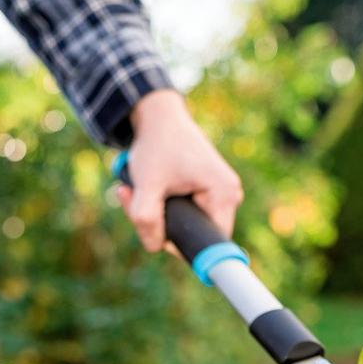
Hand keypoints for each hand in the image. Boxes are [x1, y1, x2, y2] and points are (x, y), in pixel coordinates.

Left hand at [116, 89, 242, 251]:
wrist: (158, 117)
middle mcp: (230, 197)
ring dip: (156, 217)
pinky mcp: (208, 193)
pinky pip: (185, 215)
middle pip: (194, 235)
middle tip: (132, 200)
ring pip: (186, 226)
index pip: (207, 244)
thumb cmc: (156, 145)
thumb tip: (155, 247)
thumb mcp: (147, 183)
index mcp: (224, 196)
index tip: (154, 232)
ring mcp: (220, 195)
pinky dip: (161, 208)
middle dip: (160, 227)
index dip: (178, 246)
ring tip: (133, 190)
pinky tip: (144, 190)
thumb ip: (146, 218)